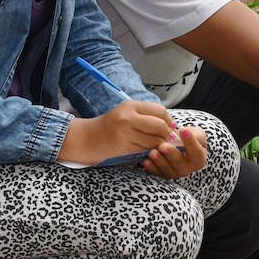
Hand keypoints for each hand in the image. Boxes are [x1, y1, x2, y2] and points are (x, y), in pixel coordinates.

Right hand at [59, 99, 175, 164]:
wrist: (86, 139)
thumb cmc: (109, 126)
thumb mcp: (126, 112)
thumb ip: (146, 115)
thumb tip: (171, 124)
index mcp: (130, 106)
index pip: (160, 111)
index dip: (169, 120)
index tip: (170, 127)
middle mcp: (128, 118)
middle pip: (160, 126)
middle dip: (167, 134)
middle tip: (168, 139)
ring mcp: (125, 134)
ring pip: (155, 141)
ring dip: (160, 145)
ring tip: (157, 146)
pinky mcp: (124, 149)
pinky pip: (146, 151)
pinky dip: (150, 152)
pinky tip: (147, 152)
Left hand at [142, 125, 207, 178]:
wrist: (179, 144)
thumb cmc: (189, 138)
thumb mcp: (195, 134)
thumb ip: (193, 135)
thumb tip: (183, 133)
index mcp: (198, 159)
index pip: (195, 151)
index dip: (190, 141)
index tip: (183, 130)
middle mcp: (187, 168)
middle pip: (180, 163)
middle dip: (171, 154)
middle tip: (163, 146)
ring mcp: (174, 172)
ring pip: (167, 169)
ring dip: (159, 161)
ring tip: (153, 152)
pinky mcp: (163, 174)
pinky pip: (157, 172)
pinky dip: (151, 167)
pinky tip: (146, 161)